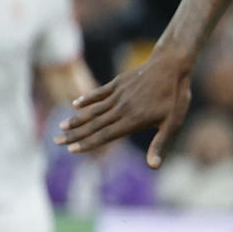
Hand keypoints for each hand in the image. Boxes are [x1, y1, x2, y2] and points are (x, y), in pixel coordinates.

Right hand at [57, 49, 194, 167]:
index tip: (71, 150)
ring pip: (93, 110)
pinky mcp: (118, 83)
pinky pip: (99, 93)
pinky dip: (87, 99)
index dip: (87, 144)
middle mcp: (121, 108)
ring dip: (77, 119)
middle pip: (94, 124)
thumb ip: (160, 144)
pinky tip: (75, 104)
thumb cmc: (176, 96)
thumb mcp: (173, 123)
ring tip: (62, 127)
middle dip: (74, 135)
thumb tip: (153, 166)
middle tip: (56, 141)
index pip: (105, 136)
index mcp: (133, 121)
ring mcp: (118, 94)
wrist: (172, 64)